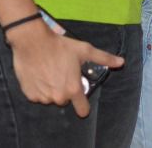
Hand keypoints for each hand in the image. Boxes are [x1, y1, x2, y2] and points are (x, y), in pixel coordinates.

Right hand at [6, 20, 123, 116]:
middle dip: (66, 90)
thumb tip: (121, 62)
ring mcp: (43, 98)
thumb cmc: (61, 46)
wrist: (33, 42)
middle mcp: (58, 97)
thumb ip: (104, 58)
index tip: (82, 100)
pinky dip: (39, 88)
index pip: (82, 109)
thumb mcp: (85, 50)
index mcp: (73, 89)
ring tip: (50, 72)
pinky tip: (39, 75)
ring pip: (51, 98)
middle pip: (65, 100)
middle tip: (63, 74)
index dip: (83, 105)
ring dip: (52, 89)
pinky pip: (38, 96)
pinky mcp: (30, 95)